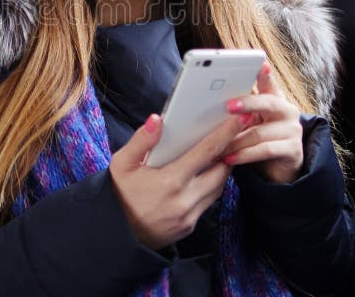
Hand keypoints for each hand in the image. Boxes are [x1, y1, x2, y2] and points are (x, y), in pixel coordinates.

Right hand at [109, 112, 245, 249]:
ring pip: (218, 188)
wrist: (115, 235)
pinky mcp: (190, 226)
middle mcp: (185, 200)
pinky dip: (211, 186)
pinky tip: (205, 175)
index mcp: (170, 181)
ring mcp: (189, 216)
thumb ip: (141, 141)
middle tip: (233, 135)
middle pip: (221, 171)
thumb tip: (157, 119)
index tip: (238, 120)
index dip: (225, 134)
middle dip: (229, 152)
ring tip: (222, 153)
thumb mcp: (122, 164)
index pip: (206, 152)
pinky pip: (208, 202)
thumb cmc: (119, 195)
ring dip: (222, 169)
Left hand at [222, 62, 303, 183]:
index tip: (260, 63)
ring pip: (259, 132)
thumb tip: (210, 106)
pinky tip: (229, 159)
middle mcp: (287, 111)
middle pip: (267, 102)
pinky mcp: (293, 150)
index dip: (265, 73)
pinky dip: (244, 155)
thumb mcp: (250, 122)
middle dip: (247, 103)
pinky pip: (265, 150)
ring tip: (217, 146)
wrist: (279, 168)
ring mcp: (293, 130)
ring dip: (235, 140)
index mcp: (275, 99)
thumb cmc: (259, 140)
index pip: (269, 82)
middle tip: (228, 106)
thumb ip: (239, 111)